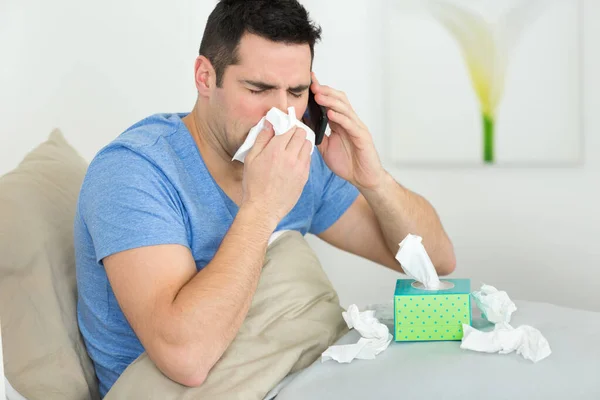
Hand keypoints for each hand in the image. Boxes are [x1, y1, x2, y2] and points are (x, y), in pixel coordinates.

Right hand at [241, 123, 311, 225]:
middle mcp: (290, 157)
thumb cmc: (254, 185)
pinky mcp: (304, 177)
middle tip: (289, 137)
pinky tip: (294, 161)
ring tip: (293, 148)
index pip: (290, 128)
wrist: (264, 208)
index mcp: (275, 150)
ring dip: (302, 143)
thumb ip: (261, 139)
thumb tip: (269, 124)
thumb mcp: (251, 159)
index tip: (284, 128)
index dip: (287, 126)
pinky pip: (309, 159)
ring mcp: (299, 167)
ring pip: (308, 145)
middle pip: (302, 134)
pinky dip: (303, 156)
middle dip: (296, 132)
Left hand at [311, 72, 385, 190]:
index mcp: (341, 123)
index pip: (331, 102)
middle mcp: (350, 122)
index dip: (321, 90)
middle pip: (339, 100)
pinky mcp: (362, 137)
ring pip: (345, 109)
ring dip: (331, 101)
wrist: (363, 178)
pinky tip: (330, 114)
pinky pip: (351, 124)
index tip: (310, 80)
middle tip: (312, 85)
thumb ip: (316, 134)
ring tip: (318, 96)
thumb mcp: (325, 147)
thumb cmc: (347, 163)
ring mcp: (357, 128)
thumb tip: (302, 124)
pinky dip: (340, 118)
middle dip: (325, 91)